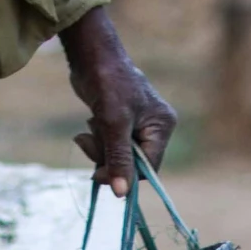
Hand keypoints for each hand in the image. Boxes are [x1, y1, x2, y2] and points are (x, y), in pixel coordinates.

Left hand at [59, 7, 176, 198]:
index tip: (98, 173)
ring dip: (99, 147)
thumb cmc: (108, 84)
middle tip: (88, 141)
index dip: (124, 174)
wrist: (91, 56)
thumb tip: (122, 194)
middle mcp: (154, 128)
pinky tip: (91, 122)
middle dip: (108, 156)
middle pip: (132, 163)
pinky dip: (98, 139)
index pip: (149, 167)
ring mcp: (137, 126)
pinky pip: (111, 145)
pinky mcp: (121, 123)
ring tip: (91, 125)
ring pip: (118, 156)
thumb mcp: (114, 123)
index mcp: (162, 126)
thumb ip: (119, 158)